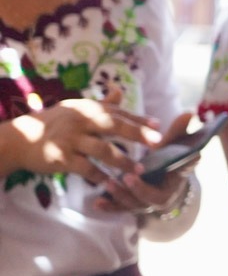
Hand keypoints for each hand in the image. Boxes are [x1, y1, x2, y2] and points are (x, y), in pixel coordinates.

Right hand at [9, 84, 160, 182]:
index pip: (118, 113)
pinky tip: (113, 184)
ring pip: (103, 150)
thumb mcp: (75, 109)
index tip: (160, 126)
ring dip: (124, 162)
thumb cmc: (53, 123)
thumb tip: (120, 90)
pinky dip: (101, 177)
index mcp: (86, 108)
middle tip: (158, 142)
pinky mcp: (62, 158)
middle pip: (113, 125)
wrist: (20, 139)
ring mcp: (70, 140)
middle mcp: (80, 121)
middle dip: (137, 133)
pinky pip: (87, 169)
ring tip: (139, 171)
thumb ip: (101, 104)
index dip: (139, 120)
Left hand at [94, 110, 196, 214]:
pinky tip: (97, 203)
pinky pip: (119, 208)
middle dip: (137, 189)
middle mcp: (160, 196)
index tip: (137, 173)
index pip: (169, 183)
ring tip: (107, 182)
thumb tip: (189, 113)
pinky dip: (109, 206)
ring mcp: (144, 202)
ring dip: (120, 195)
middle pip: (148, 198)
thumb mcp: (175, 145)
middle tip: (127, 177)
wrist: (165, 178)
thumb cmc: (170, 158)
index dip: (152, 182)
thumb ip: (179, 131)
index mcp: (174, 181)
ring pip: (132, 204)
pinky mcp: (130, 205)